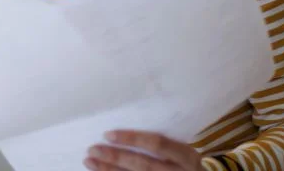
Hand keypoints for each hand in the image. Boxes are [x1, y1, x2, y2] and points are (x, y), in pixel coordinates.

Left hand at [85, 130, 200, 170]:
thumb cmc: (193, 161)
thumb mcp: (186, 148)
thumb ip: (165, 140)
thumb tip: (132, 119)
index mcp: (186, 156)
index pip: (157, 144)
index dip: (132, 139)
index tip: (107, 134)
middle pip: (143, 165)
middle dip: (115, 158)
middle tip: (92, 149)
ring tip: (89, 162)